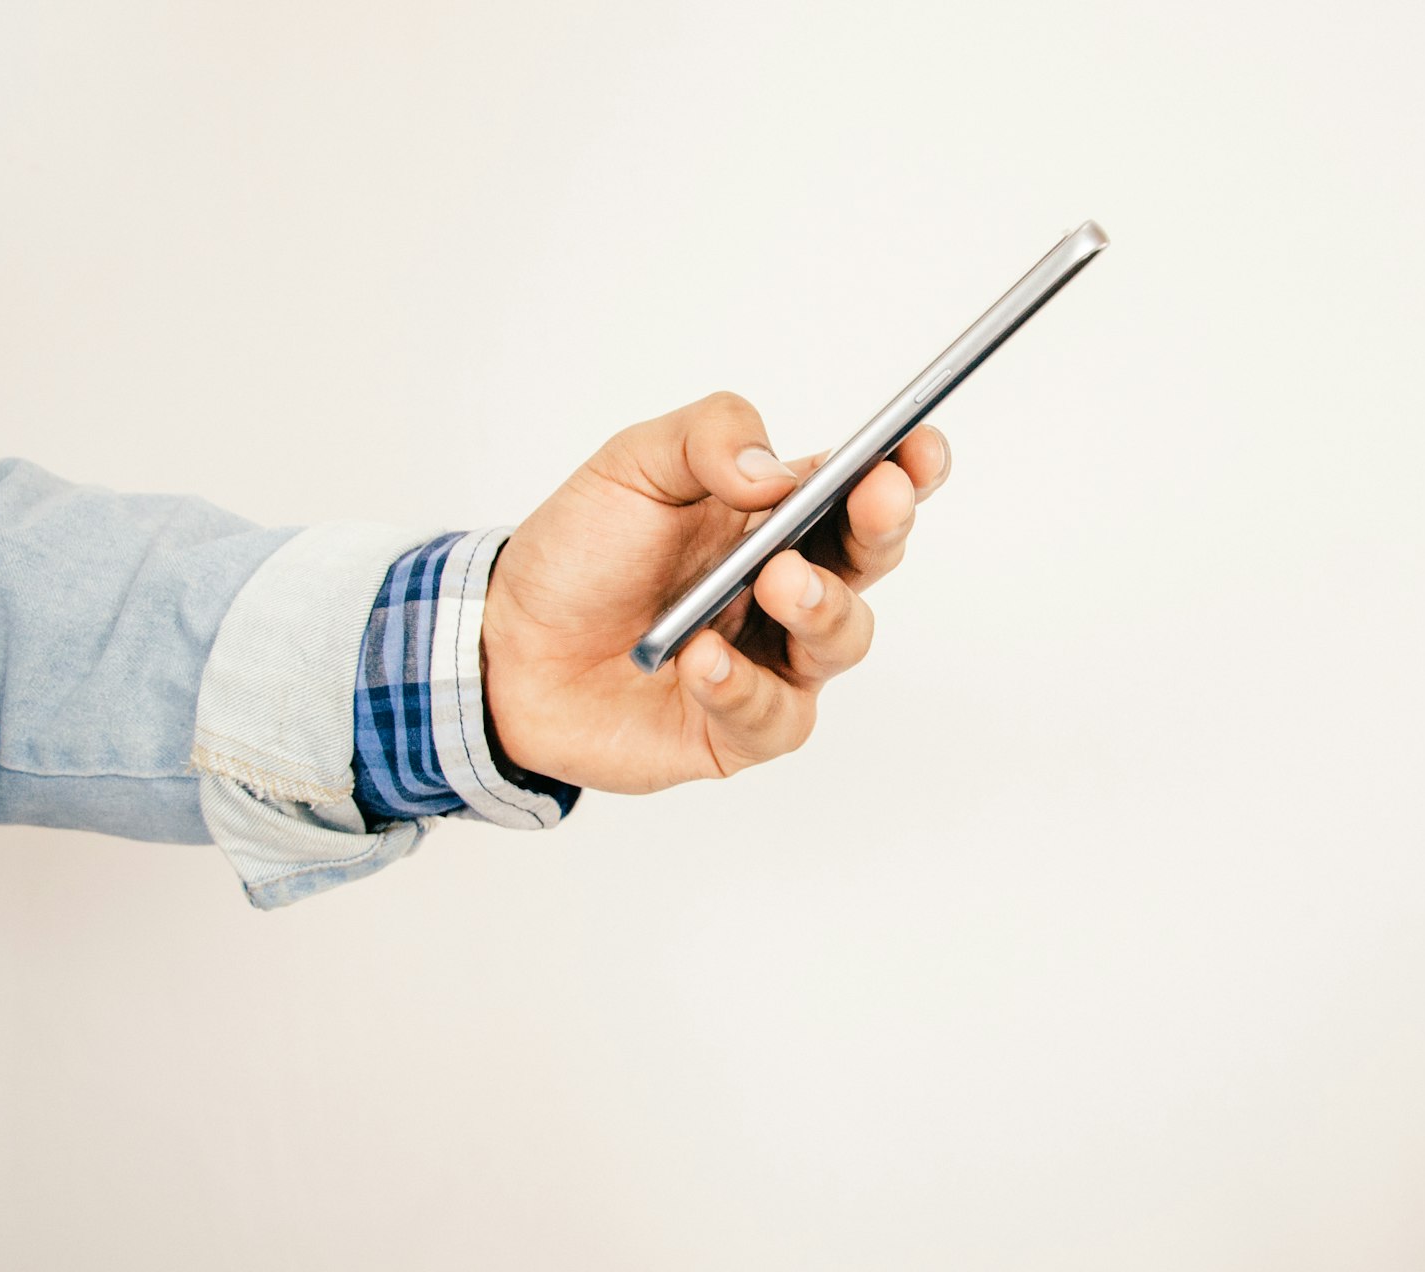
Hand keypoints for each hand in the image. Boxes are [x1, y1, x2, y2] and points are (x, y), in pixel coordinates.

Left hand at [481, 391, 950, 793]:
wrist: (506, 646)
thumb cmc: (580, 552)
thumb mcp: (632, 465)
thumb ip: (707, 440)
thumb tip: (776, 473)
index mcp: (776, 516)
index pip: (862, 488)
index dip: (905, 469)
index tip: (919, 448)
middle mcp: (786, 588)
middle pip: (870, 561)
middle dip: (883, 528)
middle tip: (873, 500)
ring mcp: (770, 662)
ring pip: (841, 641)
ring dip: (821, 607)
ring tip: (775, 582)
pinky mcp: (737, 731)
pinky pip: (772, 717)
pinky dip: (742, 687)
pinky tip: (701, 659)